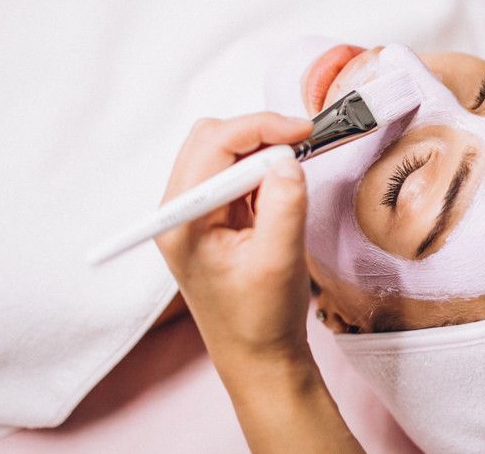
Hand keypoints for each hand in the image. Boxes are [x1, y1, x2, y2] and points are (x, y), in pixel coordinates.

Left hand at [154, 112, 314, 366]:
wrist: (257, 355)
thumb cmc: (261, 317)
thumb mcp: (279, 261)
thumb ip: (284, 205)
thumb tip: (288, 158)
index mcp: (182, 220)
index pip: (213, 145)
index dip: (260, 128)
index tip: (304, 131)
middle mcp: (180, 209)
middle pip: (212, 138)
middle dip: (259, 135)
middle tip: (301, 150)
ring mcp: (195, 210)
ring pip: (225, 151)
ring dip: (263, 154)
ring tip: (291, 182)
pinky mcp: (214, 215)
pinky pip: (237, 173)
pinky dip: (263, 171)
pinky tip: (281, 196)